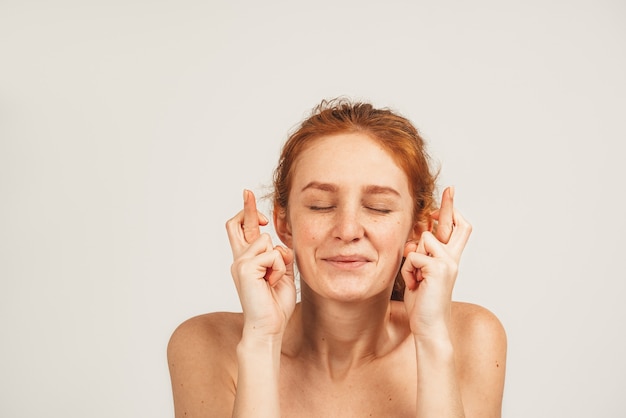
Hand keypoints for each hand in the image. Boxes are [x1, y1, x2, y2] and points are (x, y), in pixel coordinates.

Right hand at [225, 189, 295, 336]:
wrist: (269, 326)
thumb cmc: (275, 304)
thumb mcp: (282, 273)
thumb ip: (279, 256)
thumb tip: (280, 243)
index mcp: (248, 260)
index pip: (242, 230)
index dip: (246, 211)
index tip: (248, 194)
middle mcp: (240, 259)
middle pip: (237, 224)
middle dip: (247, 208)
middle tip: (248, 194)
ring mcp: (240, 263)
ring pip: (266, 241)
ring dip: (278, 259)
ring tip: (273, 279)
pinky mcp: (244, 268)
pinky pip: (271, 254)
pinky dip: (278, 268)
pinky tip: (271, 282)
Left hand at [401, 186, 471, 336]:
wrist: (428, 326)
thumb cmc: (422, 302)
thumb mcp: (420, 273)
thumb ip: (421, 254)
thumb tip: (416, 234)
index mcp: (450, 259)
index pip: (458, 229)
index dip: (453, 212)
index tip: (450, 193)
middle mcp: (453, 258)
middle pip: (452, 224)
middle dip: (449, 205)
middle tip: (452, 187)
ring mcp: (448, 263)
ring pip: (422, 240)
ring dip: (412, 259)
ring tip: (416, 279)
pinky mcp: (438, 269)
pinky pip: (413, 257)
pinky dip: (408, 272)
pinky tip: (415, 286)